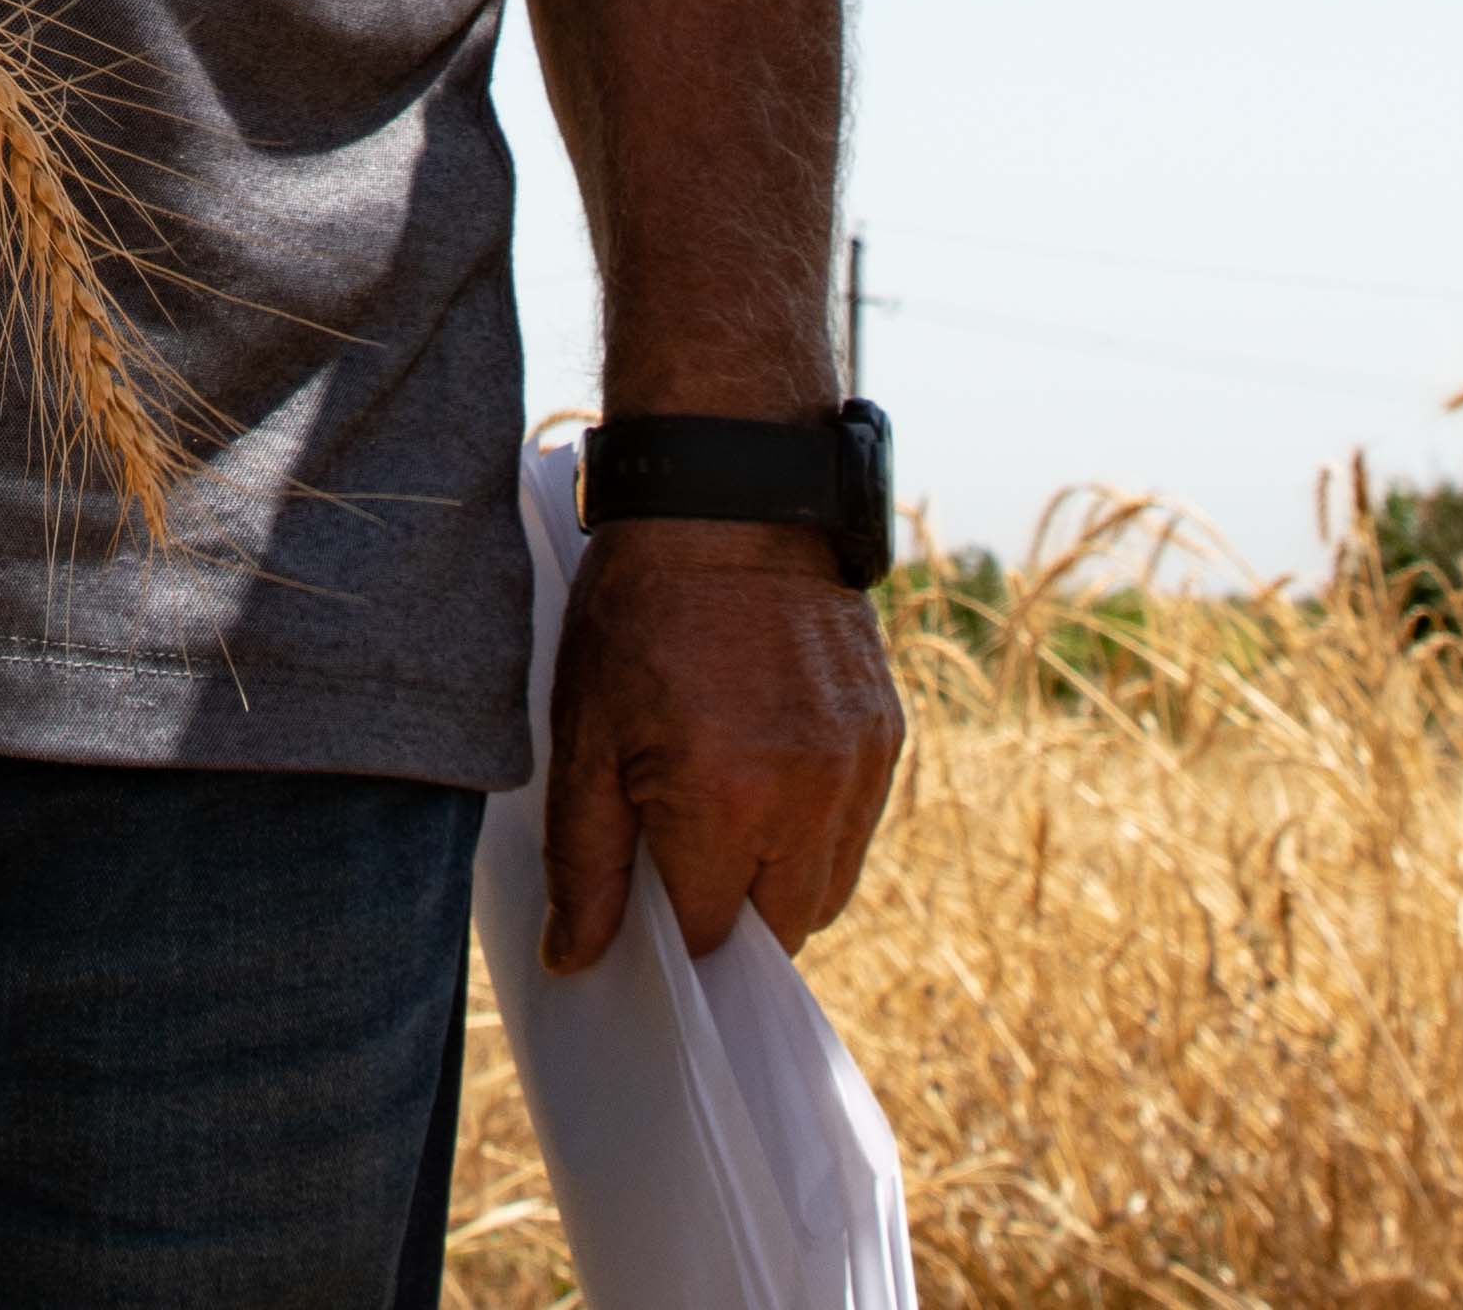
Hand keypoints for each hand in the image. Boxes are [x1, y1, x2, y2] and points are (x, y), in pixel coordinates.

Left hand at [536, 523, 905, 968]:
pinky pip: (858, 827)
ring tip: (725, 820)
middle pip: (782, 928)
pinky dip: (817, 830)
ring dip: (781, 881)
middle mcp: (809, 796)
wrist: (730, 502)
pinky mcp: (887, 733)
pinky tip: (767, 779)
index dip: (672, 933)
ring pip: (829, 886)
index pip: (709, 934)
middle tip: (684, 868)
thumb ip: (585, 861)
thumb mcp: (584, 735)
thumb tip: (575, 961)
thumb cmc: (639, 613)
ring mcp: (858, 765)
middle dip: (733, 918)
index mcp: (726, 801)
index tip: (645, 910)